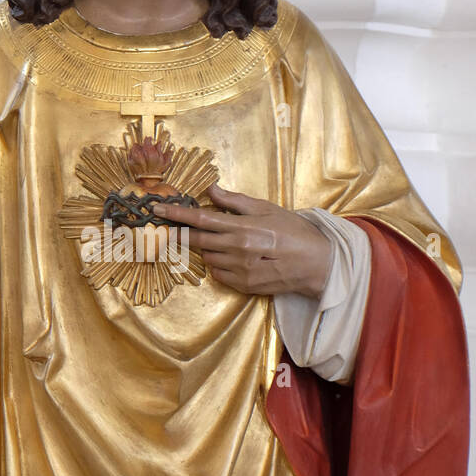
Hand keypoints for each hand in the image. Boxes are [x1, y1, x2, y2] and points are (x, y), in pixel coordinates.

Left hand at [152, 183, 332, 298]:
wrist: (317, 264)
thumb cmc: (295, 232)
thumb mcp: (268, 209)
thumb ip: (236, 202)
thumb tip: (211, 189)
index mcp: (242, 227)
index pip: (201, 218)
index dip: (177, 214)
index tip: (158, 210)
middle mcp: (237, 249)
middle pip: (197, 240)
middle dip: (180, 234)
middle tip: (169, 230)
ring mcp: (239, 270)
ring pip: (208, 257)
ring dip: (207, 249)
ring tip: (225, 243)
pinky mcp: (243, 286)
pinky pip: (219, 274)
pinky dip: (220, 265)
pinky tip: (234, 258)